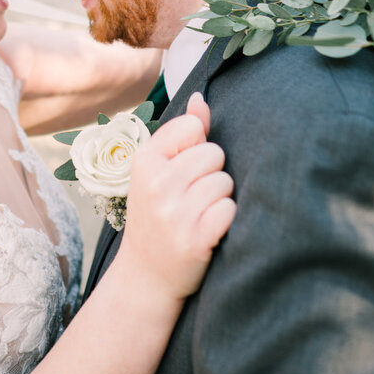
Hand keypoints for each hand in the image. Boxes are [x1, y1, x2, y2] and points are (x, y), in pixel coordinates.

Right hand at [117, 93, 235, 302]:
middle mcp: (156, 183)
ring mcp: (174, 212)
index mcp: (144, 160)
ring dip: (220, 198)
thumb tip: (200, 98)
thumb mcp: (157, 172)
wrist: (145, 276)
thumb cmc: (157, 216)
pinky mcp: (194, 239)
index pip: (193, 128)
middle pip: (214, 154)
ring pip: (225, 181)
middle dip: (212, 174)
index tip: (183, 170)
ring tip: (200, 215)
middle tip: (192, 198)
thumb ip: (182, 133)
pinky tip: (209, 231)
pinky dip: (226, 220)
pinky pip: (229, 209)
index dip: (197, 148)